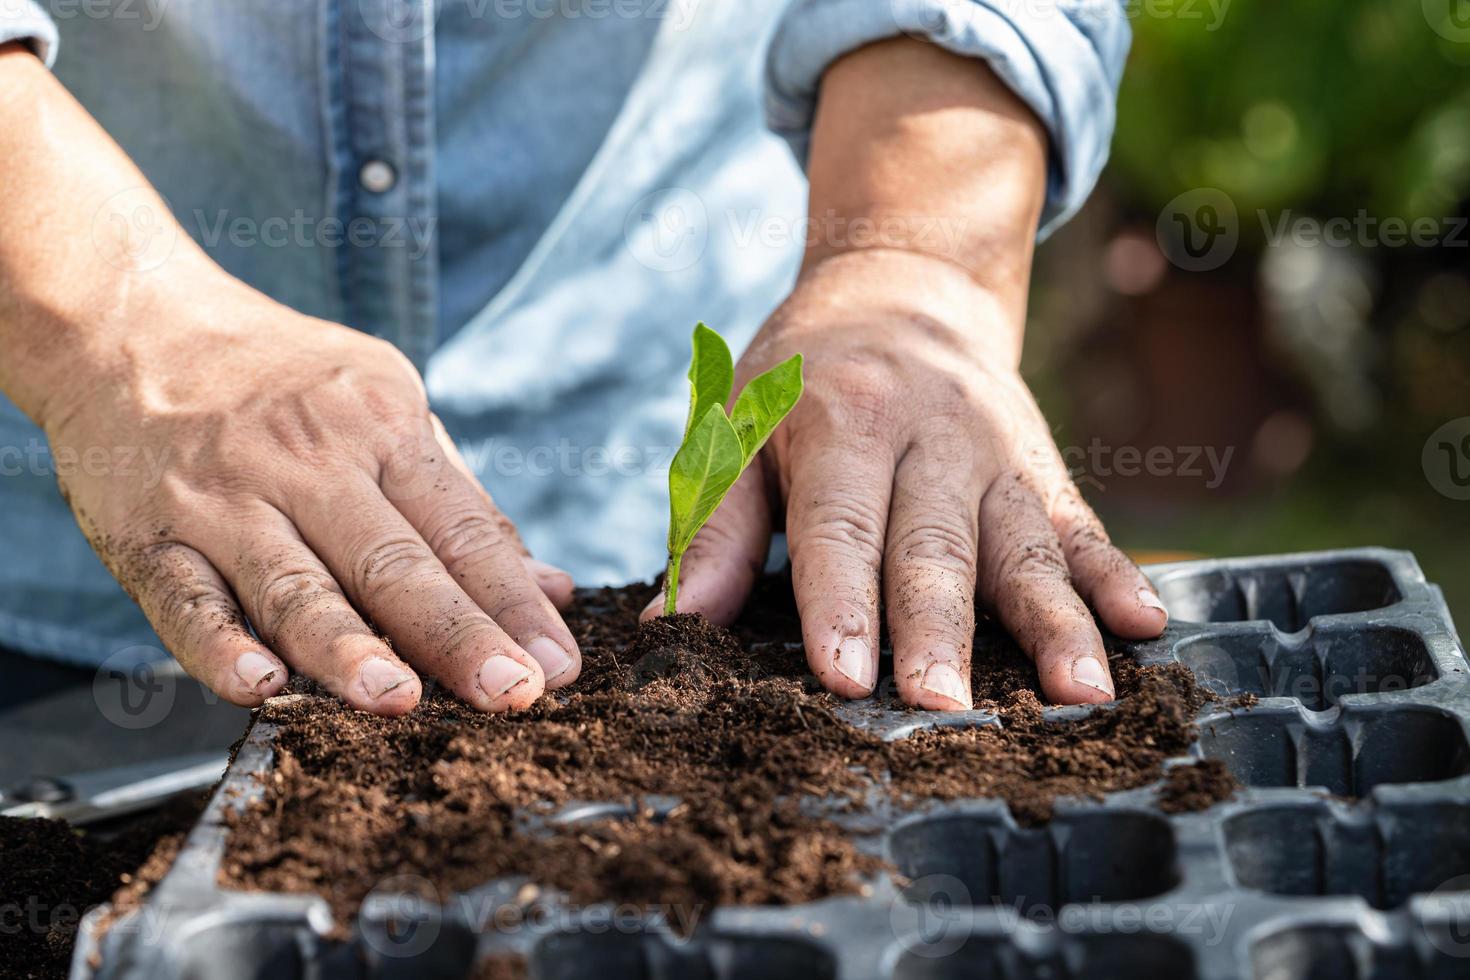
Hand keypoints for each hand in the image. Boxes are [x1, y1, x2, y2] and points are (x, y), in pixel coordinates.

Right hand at [44, 278, 579, 714]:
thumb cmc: (281, 378)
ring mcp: (224, 499)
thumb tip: (551, 589)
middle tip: (513, 693)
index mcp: (380, 425)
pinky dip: (220, 648)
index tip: (561, 666)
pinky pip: (187, 601)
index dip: (515, 603)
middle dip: (458, 635)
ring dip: (348, 650)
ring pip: (294, 587)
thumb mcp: (385, 404)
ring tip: (398, 701)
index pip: (464, 529)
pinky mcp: (148, 535)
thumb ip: (464, 503)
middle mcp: (307, 460)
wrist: (130, 322)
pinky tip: (259, 687)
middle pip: (393, 563)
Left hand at [658, 250, 1167, 707]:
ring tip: (1080, 693)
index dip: (840, 602)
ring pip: (1024, 544)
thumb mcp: (737, 425)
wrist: (902, 286)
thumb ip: (714, 523)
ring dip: (1054, 621)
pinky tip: (1147, 626)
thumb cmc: (801, 376)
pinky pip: (1081, 526)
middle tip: (942, 707)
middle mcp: (930, 437)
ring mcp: (997, 454)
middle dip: (941, 629)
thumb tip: (677, 620)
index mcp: (844, 420)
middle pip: (935, 544)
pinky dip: (1114, 576)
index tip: (843, 678)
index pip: (840, 524)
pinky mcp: (1042, 470)